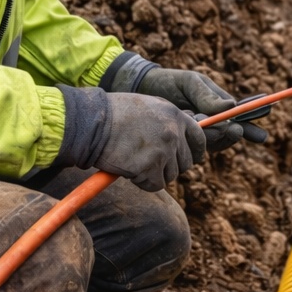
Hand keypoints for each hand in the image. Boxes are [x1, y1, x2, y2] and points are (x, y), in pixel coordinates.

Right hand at [89, 93, 205, 191]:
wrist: (92, 123)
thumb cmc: (113, 114)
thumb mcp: (148, 107)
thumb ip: (167, 120)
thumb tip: (180, 137)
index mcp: (175, 115)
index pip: (199, 139)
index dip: (194, 151)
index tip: (188, 157)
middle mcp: (174, 133)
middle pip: (186, 162)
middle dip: (171, 166)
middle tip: (150, 162)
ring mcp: (164, 151)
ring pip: (171, 175)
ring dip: (155, 174)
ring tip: (135, 160)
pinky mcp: (151, 168)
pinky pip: (155, 184)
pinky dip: (143, 182)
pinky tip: (130, 170)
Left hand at [137, 67, 267, 152]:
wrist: (142, 91)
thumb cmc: (168, 83)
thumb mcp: (189, 83)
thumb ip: (207, 96)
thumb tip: (231, 106)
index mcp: (218, 103)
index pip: (239, 114)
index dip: (252, 120)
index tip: (264, 123)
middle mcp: (213, 121)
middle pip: (231, 132)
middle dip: (233, 132)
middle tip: (233, 129)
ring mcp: (200, 133)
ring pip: (215, 141)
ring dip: (210, 133)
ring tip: (197, 117)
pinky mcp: (186, 142)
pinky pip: (198, 147)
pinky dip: (195, 137)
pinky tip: (188, 121)